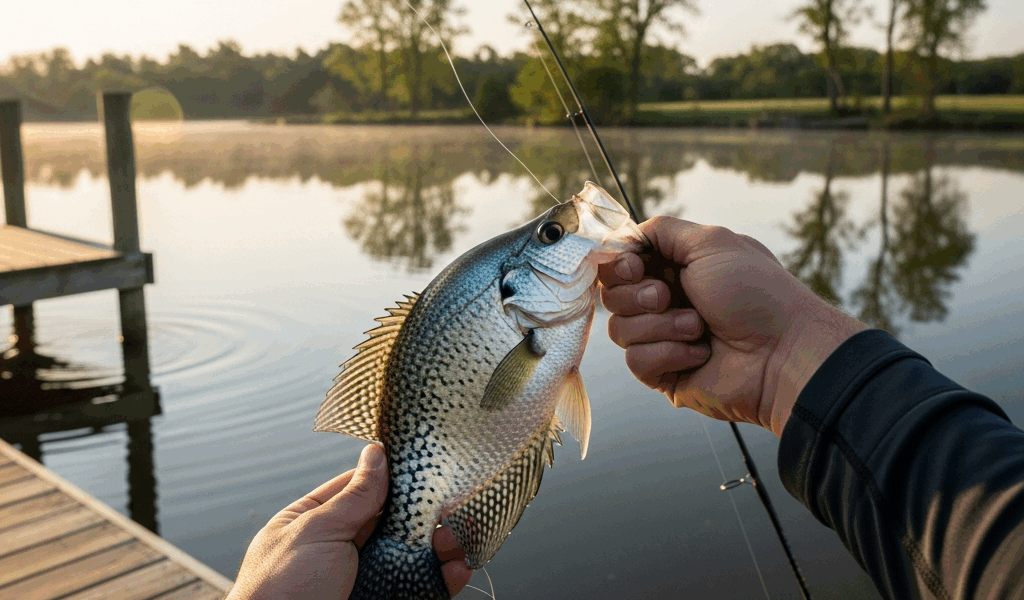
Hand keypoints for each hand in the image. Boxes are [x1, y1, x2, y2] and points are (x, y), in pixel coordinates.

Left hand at [226, 443, 471, 599]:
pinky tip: (456, 569)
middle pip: (395, 520)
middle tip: (450, 504)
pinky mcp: (384, 599)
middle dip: (424, 512)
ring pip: (413, 553)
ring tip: (453, 538)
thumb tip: (377, 453)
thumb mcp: (317, 531)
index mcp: (318, 520)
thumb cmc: (280, 589)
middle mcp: (345, 547)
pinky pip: (419, 585)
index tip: (426, 465)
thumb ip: (354, 495)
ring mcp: (366, 576)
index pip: (363, 487)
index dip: (394, 477)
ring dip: (440, 543)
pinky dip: (442, 578)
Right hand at [599, 216, 865, 435]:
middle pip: (611, 295)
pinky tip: (699, 353)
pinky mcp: (664, 373)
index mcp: (675, 269)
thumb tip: (625, 237)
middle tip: (668, 296)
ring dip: (661, 325)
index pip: (620, 264)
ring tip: (698, 327)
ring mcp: (663, 339)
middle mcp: (666, 302)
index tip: (635, 266)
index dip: (618, 264)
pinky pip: (636, 361)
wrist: (782, 351)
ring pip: (619, 329)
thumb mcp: (711, 242)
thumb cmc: (755, 294)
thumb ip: (662, 230)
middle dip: (637, 294)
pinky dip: (668, 353)